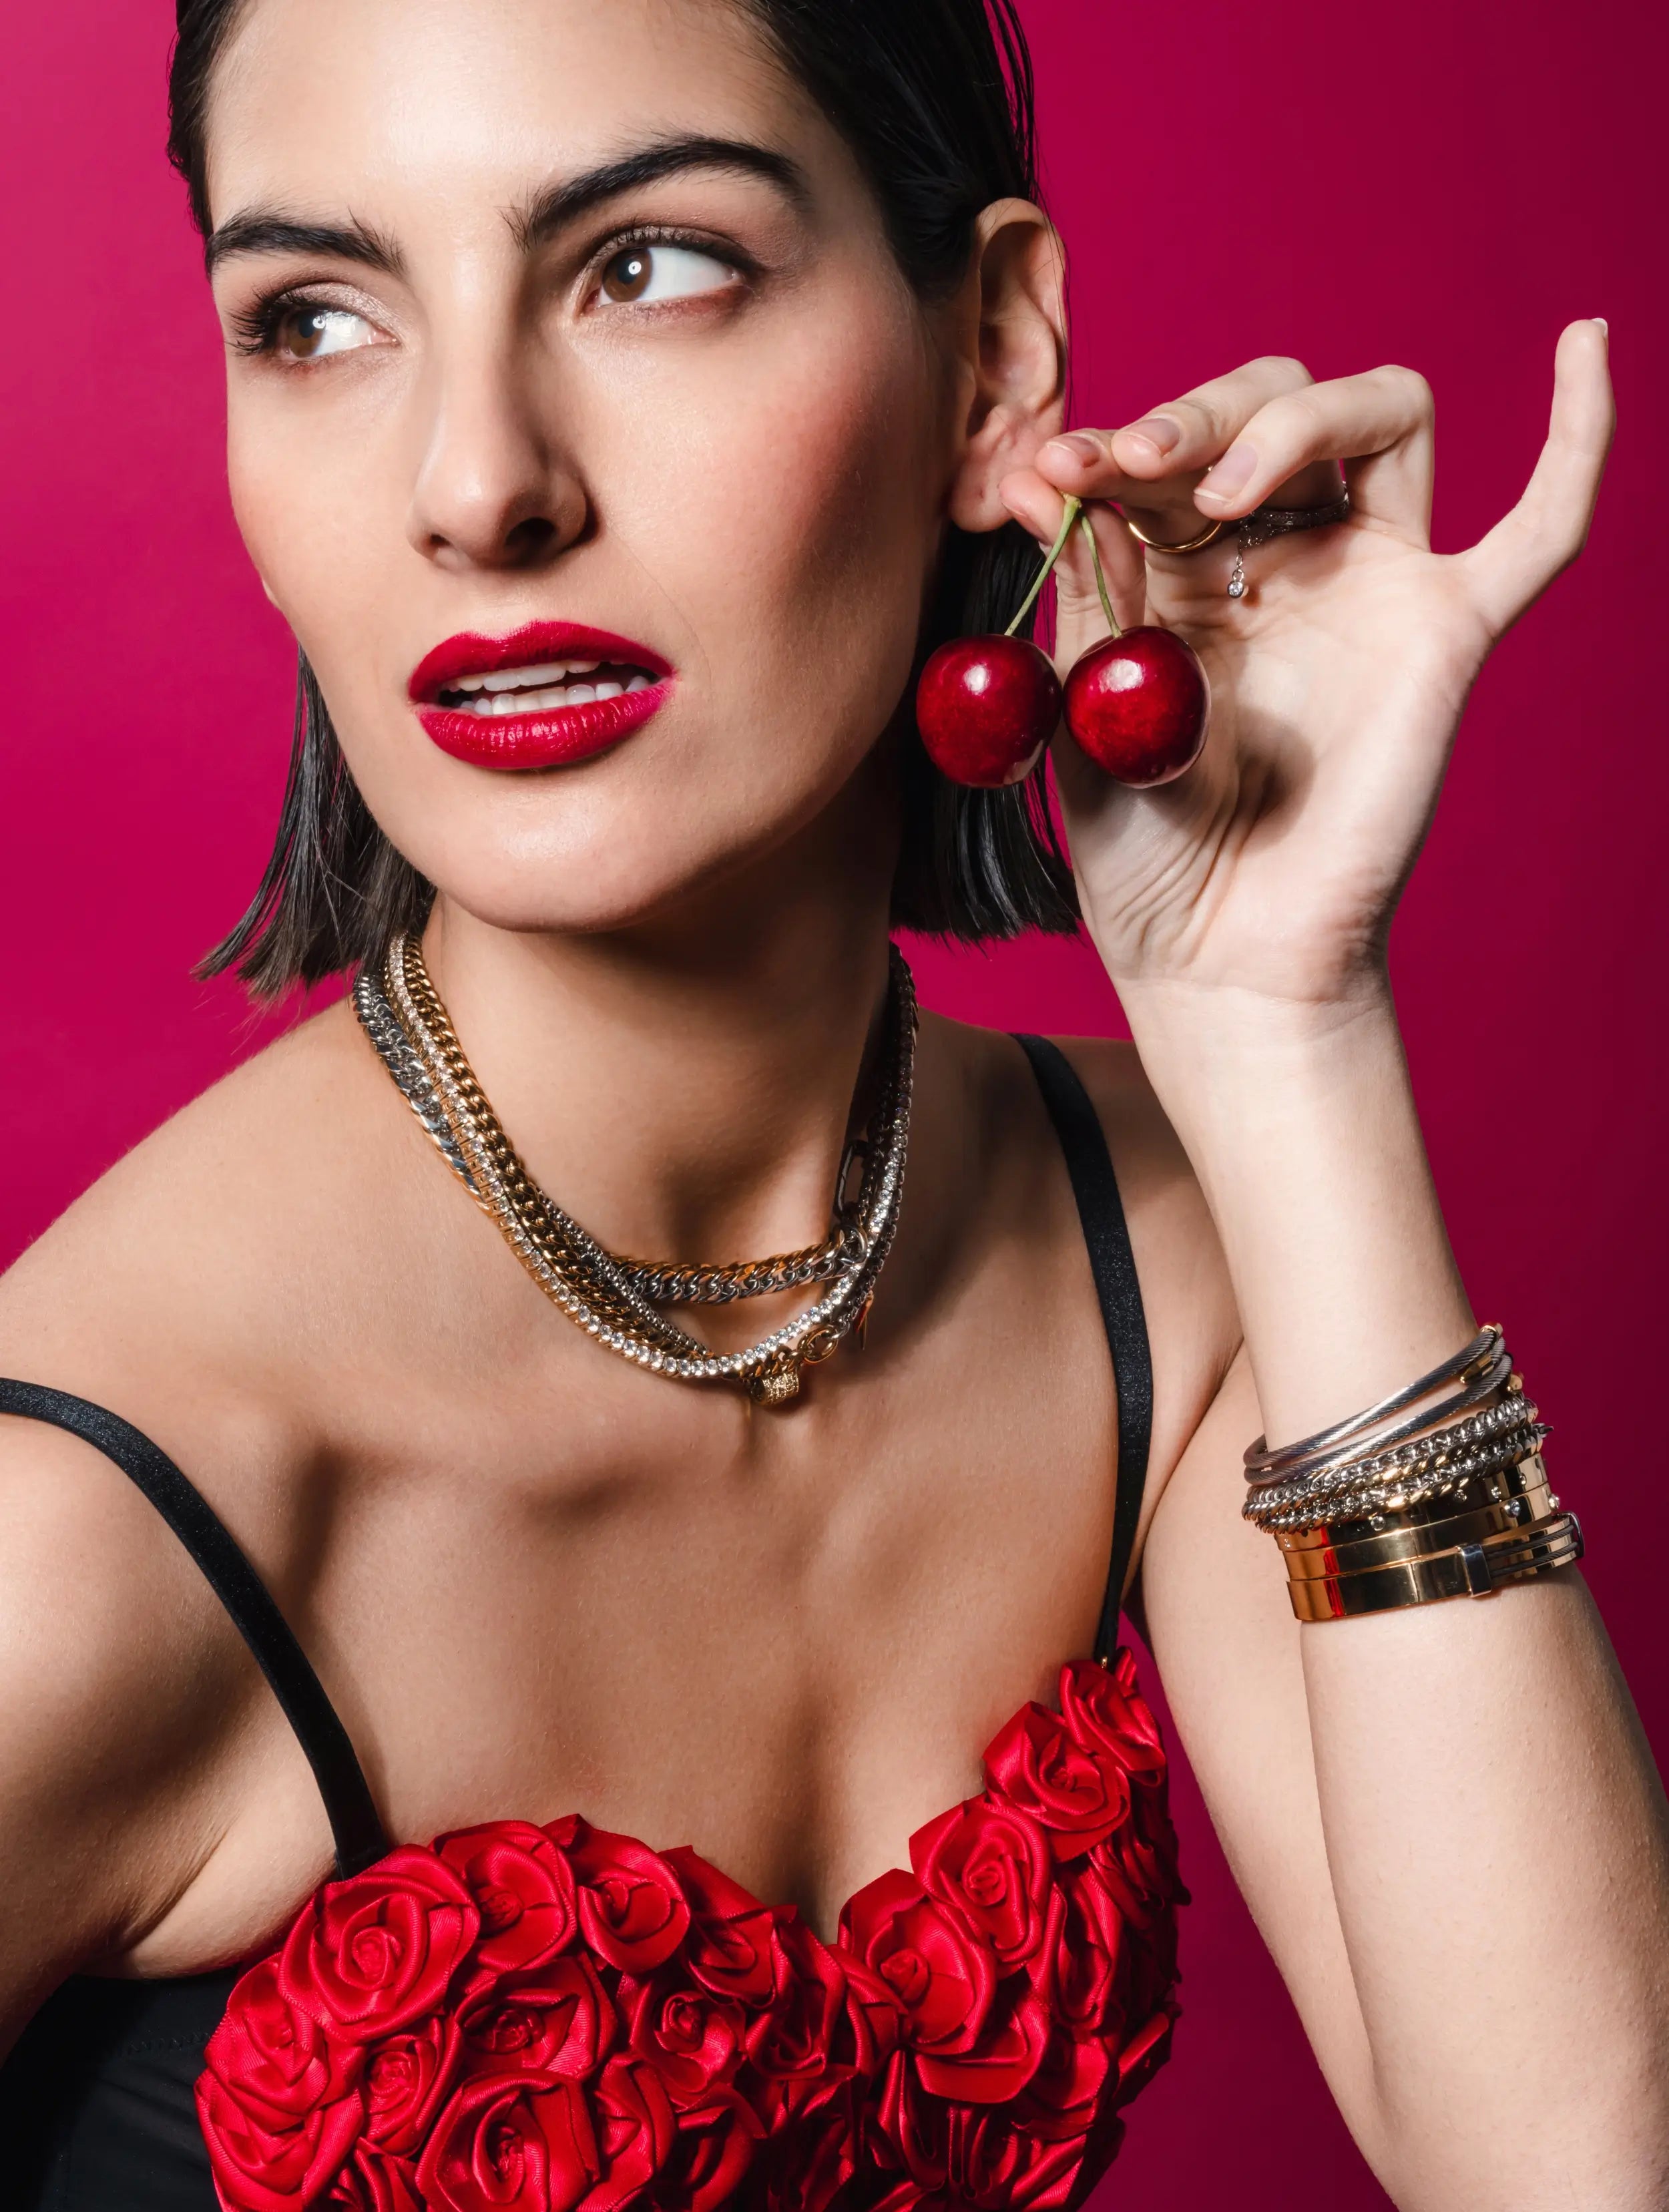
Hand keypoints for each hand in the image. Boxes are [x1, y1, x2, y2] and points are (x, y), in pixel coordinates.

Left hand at [998, 322, 1613, 1016]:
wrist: (1213, 956)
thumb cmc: (1142, 850)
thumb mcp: (1083, 702)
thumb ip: (1083, 587)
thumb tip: (1043, 472)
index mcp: (1191, 565)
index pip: (1176, 450)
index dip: (1122, 443)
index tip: (1064, 472)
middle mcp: (1289, 558)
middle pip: (1275, 402)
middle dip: (1201, 413)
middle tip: (1139, 466)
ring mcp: (1376, 586)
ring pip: (1384, 416)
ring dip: (1301, 412)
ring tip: (1226, 489)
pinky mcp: (1449, 633)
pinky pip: (1540, 526)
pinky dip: (1577, 433)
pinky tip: (1585, 337)